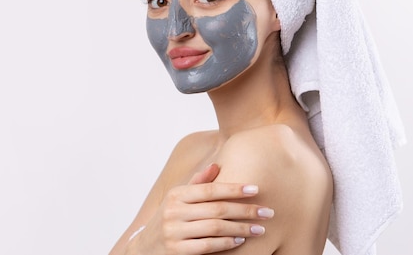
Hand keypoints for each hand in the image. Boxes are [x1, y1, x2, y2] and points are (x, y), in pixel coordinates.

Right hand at [128, 163, 273, 254]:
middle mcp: (174, 211)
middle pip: (217, 209)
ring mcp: (174, 232)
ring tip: (259, 229)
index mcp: (176, 195)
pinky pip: (208, 246)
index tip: (256, 189)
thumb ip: (196, 184)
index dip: (234, 188)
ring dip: (241, 228)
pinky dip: (226, 243)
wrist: (145, 249)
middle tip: (267, 212)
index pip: (210, 189)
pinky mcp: (176, 251)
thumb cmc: (168, 220)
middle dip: (246, 210)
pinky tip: (240, 241)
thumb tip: (216, 166)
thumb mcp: (177, 200)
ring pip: (215, 228)